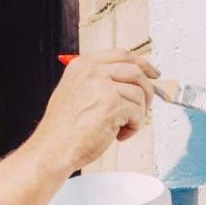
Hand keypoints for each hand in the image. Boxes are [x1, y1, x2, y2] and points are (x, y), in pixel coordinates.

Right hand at [30, 50, 159, 172]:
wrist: (52, 149)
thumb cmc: (62, 129)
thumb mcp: (74, 92)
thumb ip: (98, 81)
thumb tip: (131, 83)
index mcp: (82, 65)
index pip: (121, 55)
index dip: (141, 63)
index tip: (152, 73)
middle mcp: (92, 72)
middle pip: (136, 71)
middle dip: (146, 91)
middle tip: (143, 108)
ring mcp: (103, 87)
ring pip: (139, 94)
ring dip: (136, 114)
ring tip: (120, 127)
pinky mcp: (112, 106)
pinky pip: (138, 114)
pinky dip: (133, 128)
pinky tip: (118, 135)